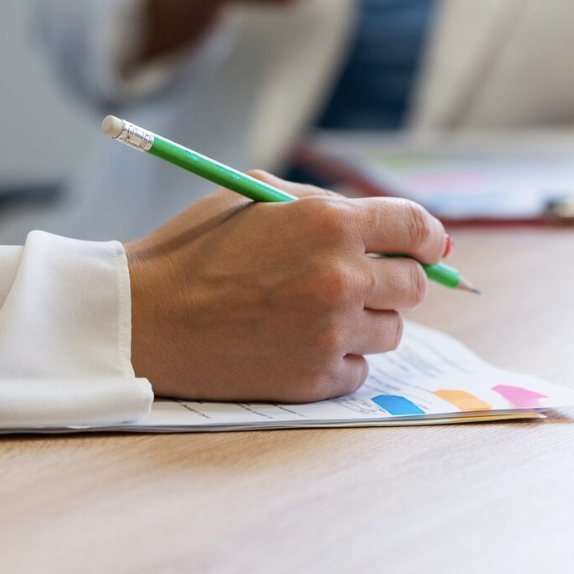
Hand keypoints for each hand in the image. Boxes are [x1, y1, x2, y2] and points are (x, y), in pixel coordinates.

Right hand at [125, 173, 447, 402]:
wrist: (145, 319)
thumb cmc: (193, 251)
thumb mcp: (255, 195)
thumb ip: (323, 204)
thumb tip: (391, 228)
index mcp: (329, 222)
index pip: (415, 227)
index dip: (427, 238)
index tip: (425, 249)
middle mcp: (341, 277)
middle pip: (413, 285)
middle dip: (392, 279)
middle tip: (354, 282)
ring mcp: (332, 332)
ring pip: (391, 330)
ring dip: (364, 321)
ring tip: (311, 314)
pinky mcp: (316, 379)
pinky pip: (359, 370)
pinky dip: (338, 359)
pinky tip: (295, 344)